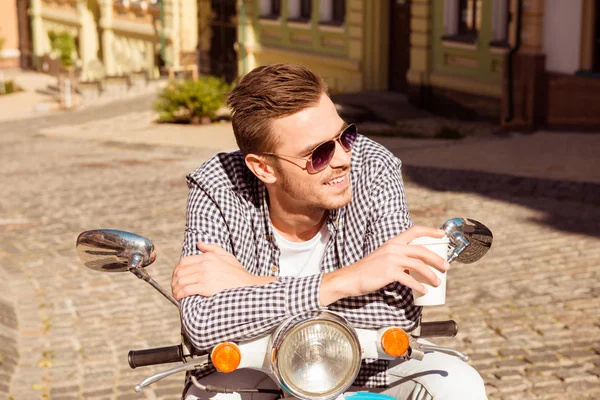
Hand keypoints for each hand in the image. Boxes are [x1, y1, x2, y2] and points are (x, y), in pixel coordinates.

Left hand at [171, 242, 273, 299]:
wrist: (247, 285)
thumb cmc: (238, 273)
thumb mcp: (227, 256)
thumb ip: (212, 248)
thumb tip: (199, 244)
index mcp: (208, 257)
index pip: (184, 261)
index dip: (176, 270)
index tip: (176, 277)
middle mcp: (204, 265)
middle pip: (180, 271)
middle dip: (174, 280)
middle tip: (174, 286)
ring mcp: (205, 276)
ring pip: (181, 281)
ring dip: (175, 288)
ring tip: (176, 293)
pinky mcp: (205, 287)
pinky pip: (186, 290)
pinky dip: (180, 294)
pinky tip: (180, 297)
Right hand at [320, 226, 448, 305]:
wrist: (351, 278)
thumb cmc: (368, 270)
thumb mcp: (384, 258)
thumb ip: (398, 259)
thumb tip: (415, 267)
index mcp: (393, 242)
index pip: (414, 231)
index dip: (430, 231)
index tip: (442, 234)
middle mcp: (393, 248)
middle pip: (421, 250)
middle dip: (437, 259)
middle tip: (446, 266)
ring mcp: (391, 260)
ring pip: (418, 265)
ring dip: (431, 274)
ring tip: (437, 282)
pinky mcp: (389, 272)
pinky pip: (409, 279)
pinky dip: (419, 286)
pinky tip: (424, 290)